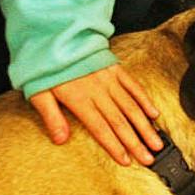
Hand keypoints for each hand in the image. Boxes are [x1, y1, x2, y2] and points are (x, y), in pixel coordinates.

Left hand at [30, 62, 163, 165]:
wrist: (56, 34)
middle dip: (135, 142)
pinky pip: (133, 86)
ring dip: (144, 126)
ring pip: (130, 106)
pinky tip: (154, 114)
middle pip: (119, 121)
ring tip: (156, 143)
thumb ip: (50, 116)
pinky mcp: (115, 69)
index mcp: (79, 99)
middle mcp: (97, 91)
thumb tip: (60, 139)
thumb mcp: (38, 92)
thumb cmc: (46, 65)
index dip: (114, 145)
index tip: (126, 160)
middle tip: (149, 159)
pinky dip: (144, 100)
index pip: (100, 128)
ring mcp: (108, 79)